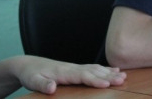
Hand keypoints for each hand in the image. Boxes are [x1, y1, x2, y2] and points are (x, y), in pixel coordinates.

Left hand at [12, 56, 126, 93]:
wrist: (28, 64)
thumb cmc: (30, 74)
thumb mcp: (32, 81)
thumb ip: (42, 84)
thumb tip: (52, 87)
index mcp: (64, 72)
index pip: (82, 76)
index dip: (95, 80)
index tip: (107, 84)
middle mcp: (72, 68)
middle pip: (93, 72)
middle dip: (108, 76)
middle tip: (122, 80)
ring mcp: (75, 67)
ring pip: (96, 69)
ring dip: (110, 72)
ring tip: (123, 76)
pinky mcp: (76, 69)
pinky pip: (93, 68)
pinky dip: (105, 69)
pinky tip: (114, 70)